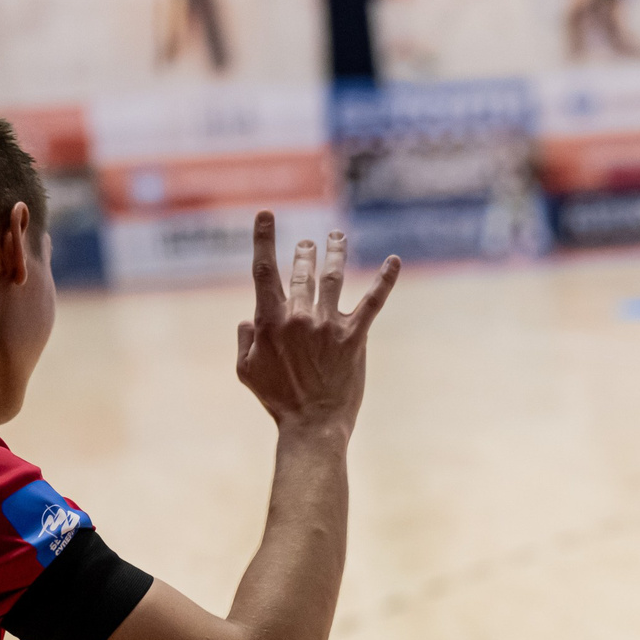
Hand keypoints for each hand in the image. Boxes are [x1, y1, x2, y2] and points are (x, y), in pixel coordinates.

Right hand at [235, 214, 399, 437]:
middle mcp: (299, 317)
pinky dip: (385, 279)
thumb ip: (244, 340)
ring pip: (333, 278)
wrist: (312, 425)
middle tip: (309, 244)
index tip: (266, 215)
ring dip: (335, 252)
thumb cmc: (277, 401)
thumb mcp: (246, 371)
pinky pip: (372, 302)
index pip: (264, 270)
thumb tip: (247, 319)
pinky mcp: (354, 338)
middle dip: (305, 253)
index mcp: (270, 321)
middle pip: (302, 272)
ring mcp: (328, 325)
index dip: (264, 239)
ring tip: (337, 237)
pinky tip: (395, 260)